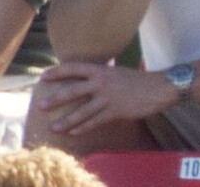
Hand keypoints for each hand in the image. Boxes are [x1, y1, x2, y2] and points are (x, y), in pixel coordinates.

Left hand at [37, 63, 173, 135]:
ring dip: (66, 120)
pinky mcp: (115, 111)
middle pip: (73, 91)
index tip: (43, 77)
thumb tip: (90, 77)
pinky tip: (73, 132)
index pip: (74, 68)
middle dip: (55, 99)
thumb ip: (103, 75)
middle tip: (41, 106)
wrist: (159, 87)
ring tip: (54, 128)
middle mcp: (102, 83)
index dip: (58, 72)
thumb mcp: (118, 72)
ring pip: (82, 111)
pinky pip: (95, 121)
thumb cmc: (139, 80)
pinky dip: (82, 127)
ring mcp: (108, 98)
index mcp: (102, 70)